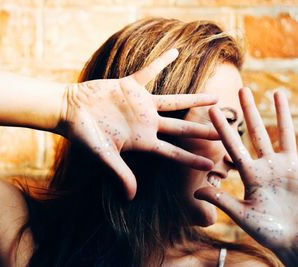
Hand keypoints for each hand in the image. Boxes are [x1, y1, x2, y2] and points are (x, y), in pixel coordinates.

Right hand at [60, 49, 218, 199]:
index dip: (190, 159)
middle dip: (203, 131)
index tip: (210, 165)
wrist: (70, 110)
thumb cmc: (85, 135)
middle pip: (181, 129)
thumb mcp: (104, 155)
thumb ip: (121, 174)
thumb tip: (131, 198)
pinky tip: (176, 51)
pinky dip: (161, 62)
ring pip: (174, 101)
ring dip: (194, 100)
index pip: (172, 152)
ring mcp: (141, 104)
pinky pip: (149, 71)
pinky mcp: (131, 86)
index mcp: (143, 141)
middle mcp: (147, 123)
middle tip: (227, 132)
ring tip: (214, 98)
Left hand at [195, 88, 297, 251]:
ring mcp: (286, 166)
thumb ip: (222, 201)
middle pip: (256, 132)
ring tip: (277, 92)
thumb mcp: (244, 215)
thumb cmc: (271, 232)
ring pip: (282, 132)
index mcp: (249, 175)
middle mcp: (266, 166)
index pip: (233, 145)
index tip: (212, 110)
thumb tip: (195, 191)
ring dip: (280, 112)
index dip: (223, 128)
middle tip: (241, 89)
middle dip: (249, 111)